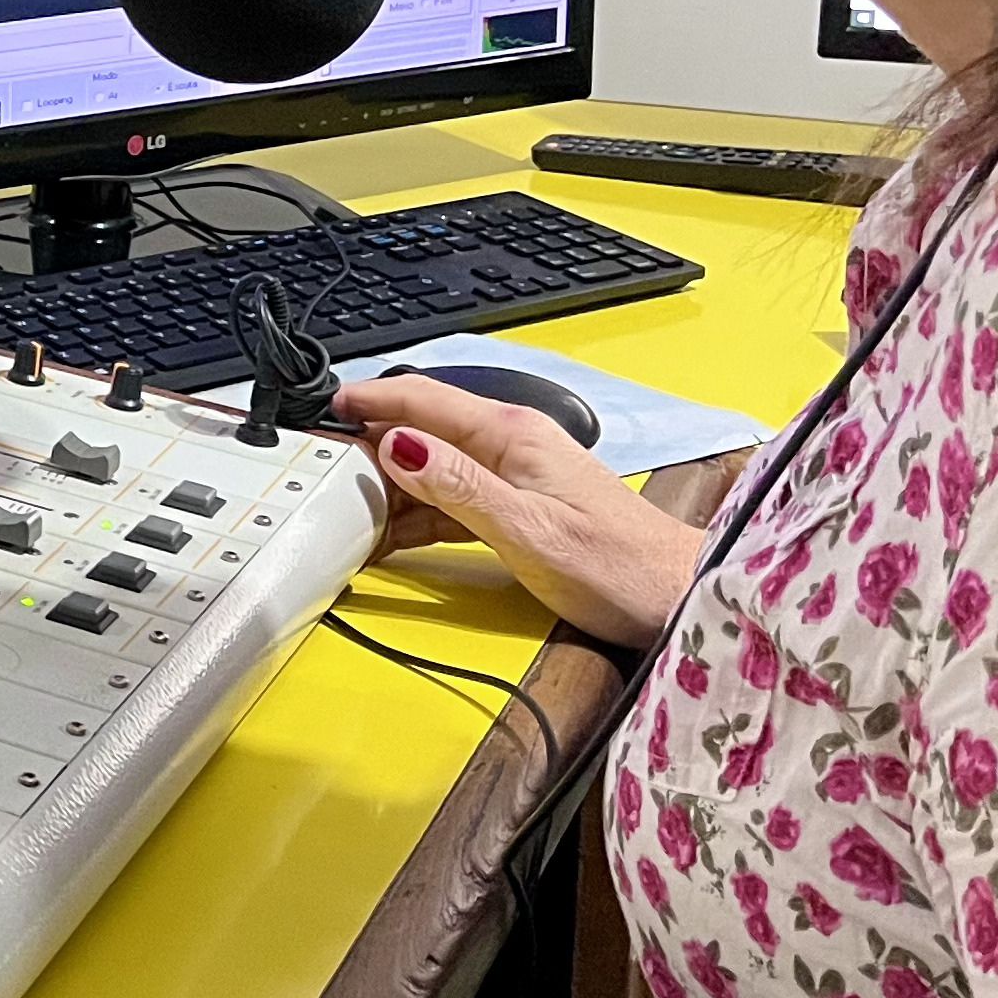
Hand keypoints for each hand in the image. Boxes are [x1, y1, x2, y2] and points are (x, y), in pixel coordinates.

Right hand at [328, 374, 705, 645]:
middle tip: (321, 469)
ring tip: (345, 507)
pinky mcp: (519, 505)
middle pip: (422, 429)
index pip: (423, 398)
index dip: (368, 400)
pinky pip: (451, 497)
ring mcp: (516, 474)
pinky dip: (416, 512)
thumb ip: (458, 486)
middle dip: (367, 444)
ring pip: (432, 465)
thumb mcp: (528, 530)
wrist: (676, 599)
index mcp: (513, 435)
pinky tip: (391, 533)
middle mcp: (513, 444)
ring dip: (388, 484)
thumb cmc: (620, 568)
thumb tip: (397, 443)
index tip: (322, 410)